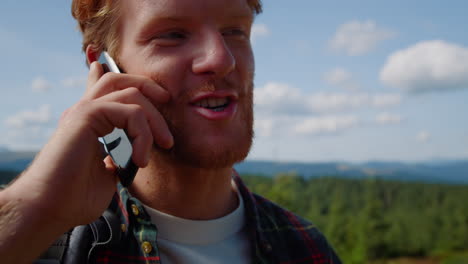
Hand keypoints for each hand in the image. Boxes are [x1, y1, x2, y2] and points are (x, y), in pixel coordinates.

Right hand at [5, 61, 172, 228]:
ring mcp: (84, 111)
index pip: (102, 86)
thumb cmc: (75, 198)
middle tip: (167, 108)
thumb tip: (132, 157)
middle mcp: (85, 111)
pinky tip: (140, 159)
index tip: (151, 90)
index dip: (124, 79)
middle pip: (120, 80)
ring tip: (164, 145)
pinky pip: (130, 112)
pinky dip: (143, 134)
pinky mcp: (86, 115)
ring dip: (155, 119)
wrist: (50, 209)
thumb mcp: (108, 175)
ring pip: (130, 92)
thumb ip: (120, 159)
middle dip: (150, 88)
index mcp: (89, 122)